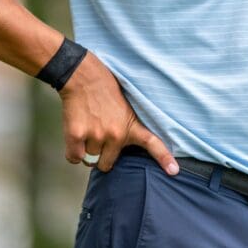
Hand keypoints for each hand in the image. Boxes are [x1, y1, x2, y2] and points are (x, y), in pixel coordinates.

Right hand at [58, 51, 178, 174]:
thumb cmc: (105, 91)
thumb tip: (122, 151)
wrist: (83, 77)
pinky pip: (74, 158)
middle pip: (107, 164)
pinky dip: (73, 151)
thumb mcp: (126, 109)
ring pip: (89, 160)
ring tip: (88, 129)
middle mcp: (116, 135)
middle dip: (102, 156)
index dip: (164, 158)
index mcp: (131, 127)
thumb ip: (127, 130)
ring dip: (87, 150)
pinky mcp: (76, 136)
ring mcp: (96, 136)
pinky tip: (76, 135)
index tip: (174, 171)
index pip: (152, 144)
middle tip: (98, 137)